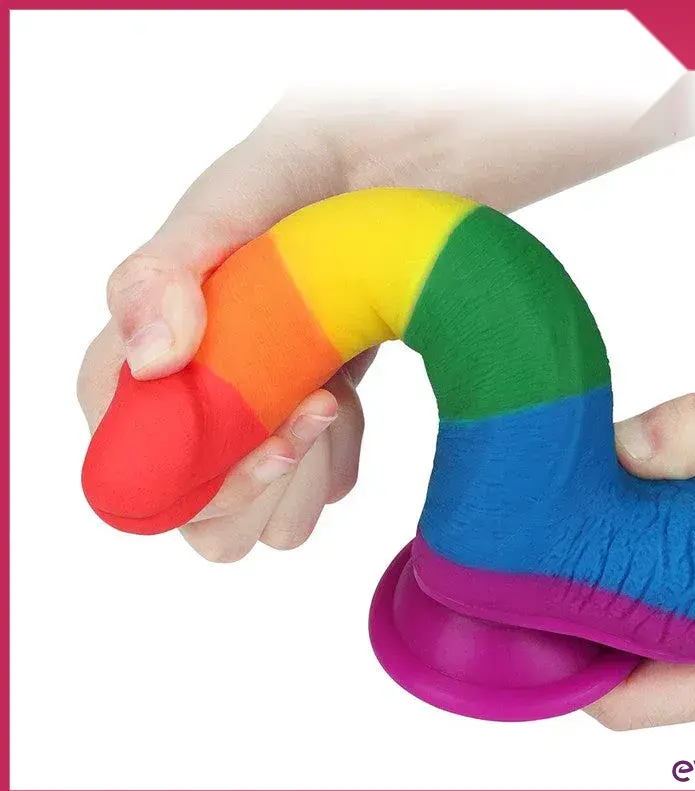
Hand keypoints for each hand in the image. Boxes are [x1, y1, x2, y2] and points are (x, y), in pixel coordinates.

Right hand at [78, 82, 694, 560]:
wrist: (377, 186)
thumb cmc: (288, 186)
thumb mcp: (219, 215)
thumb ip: (160, 277)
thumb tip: (149, 363)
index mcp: (140, 366)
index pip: (138, 469)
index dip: (201, 474)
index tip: (277, 428)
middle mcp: (192, 404)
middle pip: (201, 515)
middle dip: (261, 484)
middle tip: (320, 406)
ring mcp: (251, 420)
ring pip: (263, 519)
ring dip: (306, 476)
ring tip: (339, 395)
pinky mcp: (303, 424)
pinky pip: (316, 489)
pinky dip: (341, 457)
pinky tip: (352, 394)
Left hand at [586, 393, 694, 734]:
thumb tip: (622, 448)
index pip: (625, 703)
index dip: (565, 660)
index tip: (532, 602)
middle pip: (639, 685)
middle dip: (599, 627)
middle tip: (568, 564)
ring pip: (671, 674)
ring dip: (640, 622)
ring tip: (617, 560)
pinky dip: (675, 624)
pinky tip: (665, 572)